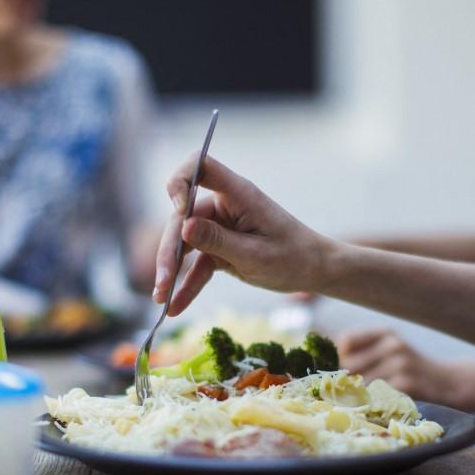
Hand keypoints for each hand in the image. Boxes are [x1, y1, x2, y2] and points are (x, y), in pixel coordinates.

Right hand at [152, 155, 334, 314]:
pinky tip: (175, 306)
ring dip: (171, 270)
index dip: (181, 181)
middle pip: (182, 218)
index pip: (200, 167)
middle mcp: (224, 206)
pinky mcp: (219, 249)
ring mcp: (220, 227)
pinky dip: (187, 285)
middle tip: (162, 283)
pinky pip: (197, 264)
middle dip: (169, 250)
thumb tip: (184, 227)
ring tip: (160, 298)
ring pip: (184, 243)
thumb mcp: (255, 254)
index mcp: (238, 195)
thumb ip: (218, 241)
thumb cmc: (293, 257)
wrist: (313, 270)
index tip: (178, 211)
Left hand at [338, 329, 458, 404]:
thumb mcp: (390, 351)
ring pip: (360, 383)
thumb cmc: (411, 370)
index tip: (328, 373)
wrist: (448, 382)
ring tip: (349, 404)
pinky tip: (369, 409)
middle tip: (331, 394)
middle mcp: (393, 344)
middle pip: (349, 364)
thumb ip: (362, 354)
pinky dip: (368, 404)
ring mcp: (401, 363)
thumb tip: (324, 364)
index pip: (345, 341)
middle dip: (339, 381)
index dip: (333, 359)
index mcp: (385, 332)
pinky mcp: (407, 384)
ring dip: (351, 396)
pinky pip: (376, 397)